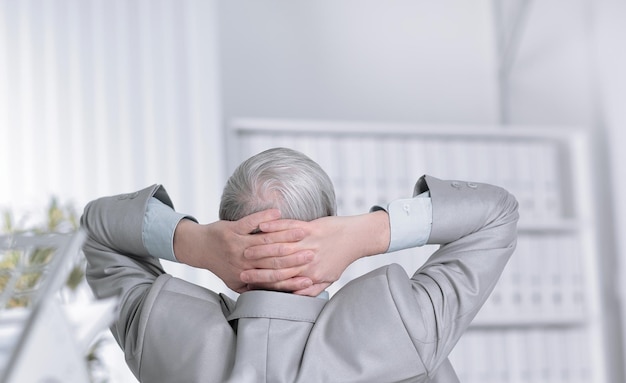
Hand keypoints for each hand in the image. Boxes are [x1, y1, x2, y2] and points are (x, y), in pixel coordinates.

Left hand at [174, 209, 315, 292]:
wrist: (199, 248)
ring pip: (265, 242)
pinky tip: (278, 213)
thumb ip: (254, 290)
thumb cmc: (221, 265)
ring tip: (303, 232)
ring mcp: (236, 245)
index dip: (293, 280)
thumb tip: (276, 298)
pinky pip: (250, 222)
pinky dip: (265, 217)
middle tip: (313, 253)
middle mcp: (241, 263)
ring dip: (285, 236)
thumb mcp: (236, 283)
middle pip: (273, 261)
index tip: (310, 277)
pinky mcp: (231, 230)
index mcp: (246, 277)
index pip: (274, 281)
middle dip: (295, 258)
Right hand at [241, 210, 390, 295]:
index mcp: (310, 276)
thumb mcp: (328, 279)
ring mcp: (308, 243)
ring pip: (280, 246)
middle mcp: (307, 261)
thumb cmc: (340, 259)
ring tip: (245, 246)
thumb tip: (294, 297)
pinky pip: (289, 227)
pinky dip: (274, 226)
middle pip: (276, 264)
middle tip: (239, 263)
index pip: (280, 281)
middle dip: (255, 265)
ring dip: (260, 246)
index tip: (245, 280)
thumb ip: (311, 290)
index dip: (261, 281)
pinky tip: (261, 226)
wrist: (356, 238)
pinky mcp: (311, 228)